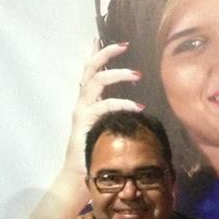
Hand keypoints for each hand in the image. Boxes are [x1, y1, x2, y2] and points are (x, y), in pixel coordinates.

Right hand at [65, 39, 144, 171]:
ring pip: (96, 81)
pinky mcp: (84, 122)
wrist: (78, 177)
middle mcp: (82, 102)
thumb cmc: (95, 155)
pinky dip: (120, 103)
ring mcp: (81, 111)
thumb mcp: (109, 130)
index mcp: (88, 101)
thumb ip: (119, 117)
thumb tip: (140, 110)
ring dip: (117, 74)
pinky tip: (137, 106)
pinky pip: (103, 106)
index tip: (116, 41)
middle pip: (90, 68)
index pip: (91, 71)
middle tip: (125, 45)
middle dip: (106, 53)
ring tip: (137, 74)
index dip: (100, 53)